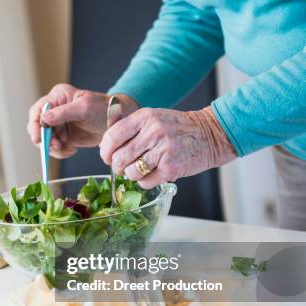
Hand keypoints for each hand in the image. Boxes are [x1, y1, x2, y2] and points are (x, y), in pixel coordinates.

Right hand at [27, 84, 137, 158]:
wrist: (116, 122)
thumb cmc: (104, 109)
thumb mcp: (84, 108)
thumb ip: (63, 113)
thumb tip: (44, 119)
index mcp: (58, 97)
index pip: (37, 110)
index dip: (35, 125)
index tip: (39, 138)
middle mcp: (55, 110)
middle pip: (38, 127)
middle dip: (46, 140)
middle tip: (57, 147)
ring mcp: (58, 124)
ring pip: (45, 140)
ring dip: (54, 148)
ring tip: (68, 149)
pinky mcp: (63, 136)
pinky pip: (54, 147)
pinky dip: (60, 152)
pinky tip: (72, 150)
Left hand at [99, 106, 236, 188]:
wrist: (209, 134)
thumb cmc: (175, 128)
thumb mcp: (151, 118)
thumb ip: (127, 126)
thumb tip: (103, 144)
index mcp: (144, 117)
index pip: (112, 136)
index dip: (105, 151)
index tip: (107, 156)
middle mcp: (154, 132)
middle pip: (119, 158)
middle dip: (117, 166)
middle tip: (122, 166)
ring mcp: (164, 150)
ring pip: (131, 172)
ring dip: (132, 174)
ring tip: (140, 168)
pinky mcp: (172, 168)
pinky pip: (145, 182)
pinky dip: (145, 181)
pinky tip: (152, 173)